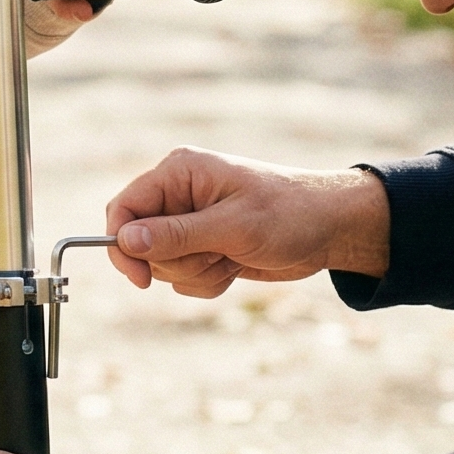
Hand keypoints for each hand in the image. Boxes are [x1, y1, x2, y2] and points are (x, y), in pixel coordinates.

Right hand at [105, 147, 389, 297]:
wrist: (331, 230)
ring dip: (196, 273)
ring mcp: (191, 223)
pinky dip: (208, 281)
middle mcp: (179, 195)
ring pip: (163, 265)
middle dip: (177, 261)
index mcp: (180, 173)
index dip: (122, 243)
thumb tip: (125, 240)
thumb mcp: (233, 227)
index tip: (140, 278)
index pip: (124, 207)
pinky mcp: (204, 247)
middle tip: (216, 254)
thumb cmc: (289, 215)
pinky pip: (184, 278)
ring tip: (232, 256)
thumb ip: (176, 235)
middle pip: (141, 243)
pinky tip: (235, 265)